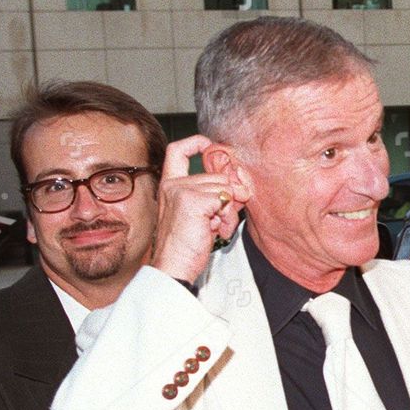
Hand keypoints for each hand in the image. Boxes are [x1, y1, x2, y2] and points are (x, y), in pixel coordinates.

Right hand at [150, 136, 250, 283]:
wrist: (174, 266)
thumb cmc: (186, 245)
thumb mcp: (200, 215)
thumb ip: (213, 196)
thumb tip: (240, 185)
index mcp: (169, 185)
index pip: (178, 150)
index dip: (196, 142)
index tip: (210, 145)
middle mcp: (173, 184)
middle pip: (217, 175)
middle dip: (227, 198)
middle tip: (218, 220)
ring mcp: (182, 190)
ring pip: (225, 187)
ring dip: (228, 211)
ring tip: (214, 227)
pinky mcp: (193, 200)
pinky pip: (225, 199)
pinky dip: (226, 217)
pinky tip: (214, 229)